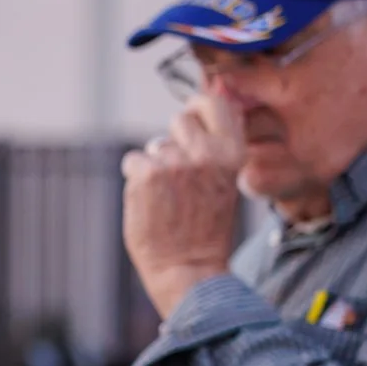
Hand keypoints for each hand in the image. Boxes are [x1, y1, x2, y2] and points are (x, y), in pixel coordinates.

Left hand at [123, 91, 246, 317]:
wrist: (189, 268)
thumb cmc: (206, 227)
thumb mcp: (225, 180)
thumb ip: (217, 145)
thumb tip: (209, 97)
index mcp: (232, 153)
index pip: (215, 102)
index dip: (199, 107)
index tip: (193, 119)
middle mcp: (206, 153)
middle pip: (179, 120)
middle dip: (175, 142)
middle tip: (181, 176)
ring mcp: (174, 163)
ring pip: (155, 145)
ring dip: (156, 166)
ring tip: (169, 197)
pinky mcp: (145, 175)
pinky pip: (133, 160)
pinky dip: (136, 179)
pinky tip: (150, 201)